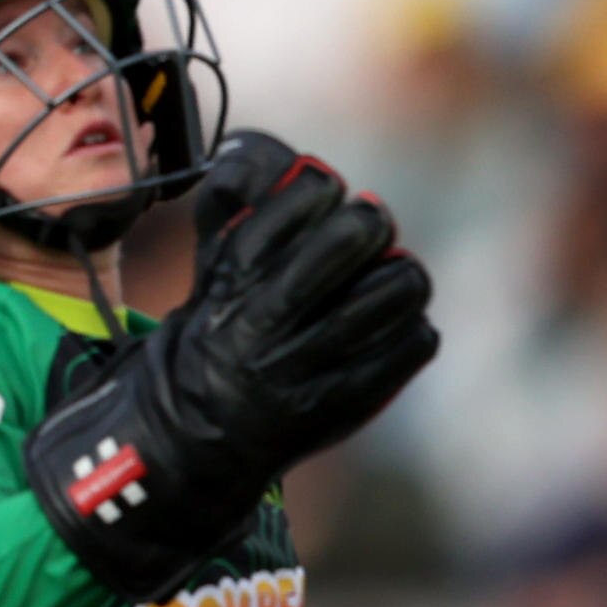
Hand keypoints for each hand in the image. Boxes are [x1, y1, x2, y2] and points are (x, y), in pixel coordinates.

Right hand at [22, 132, 436, 589]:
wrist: (193, 440)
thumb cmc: (210, 343)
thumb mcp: (211, 280)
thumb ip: (241, 225)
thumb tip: (285, 166)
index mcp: (231, 282)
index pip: (296, 205)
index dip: (321, 188)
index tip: (326, 191)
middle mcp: (267, 323)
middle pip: (351, 240)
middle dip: (369, 221)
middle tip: (371, 225)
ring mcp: (308, 367)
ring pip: (393, 292)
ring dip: (403, 275)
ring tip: (393, 278)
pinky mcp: (344, 404)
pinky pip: (412, 346)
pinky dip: (413, 328)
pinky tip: (394, 328)